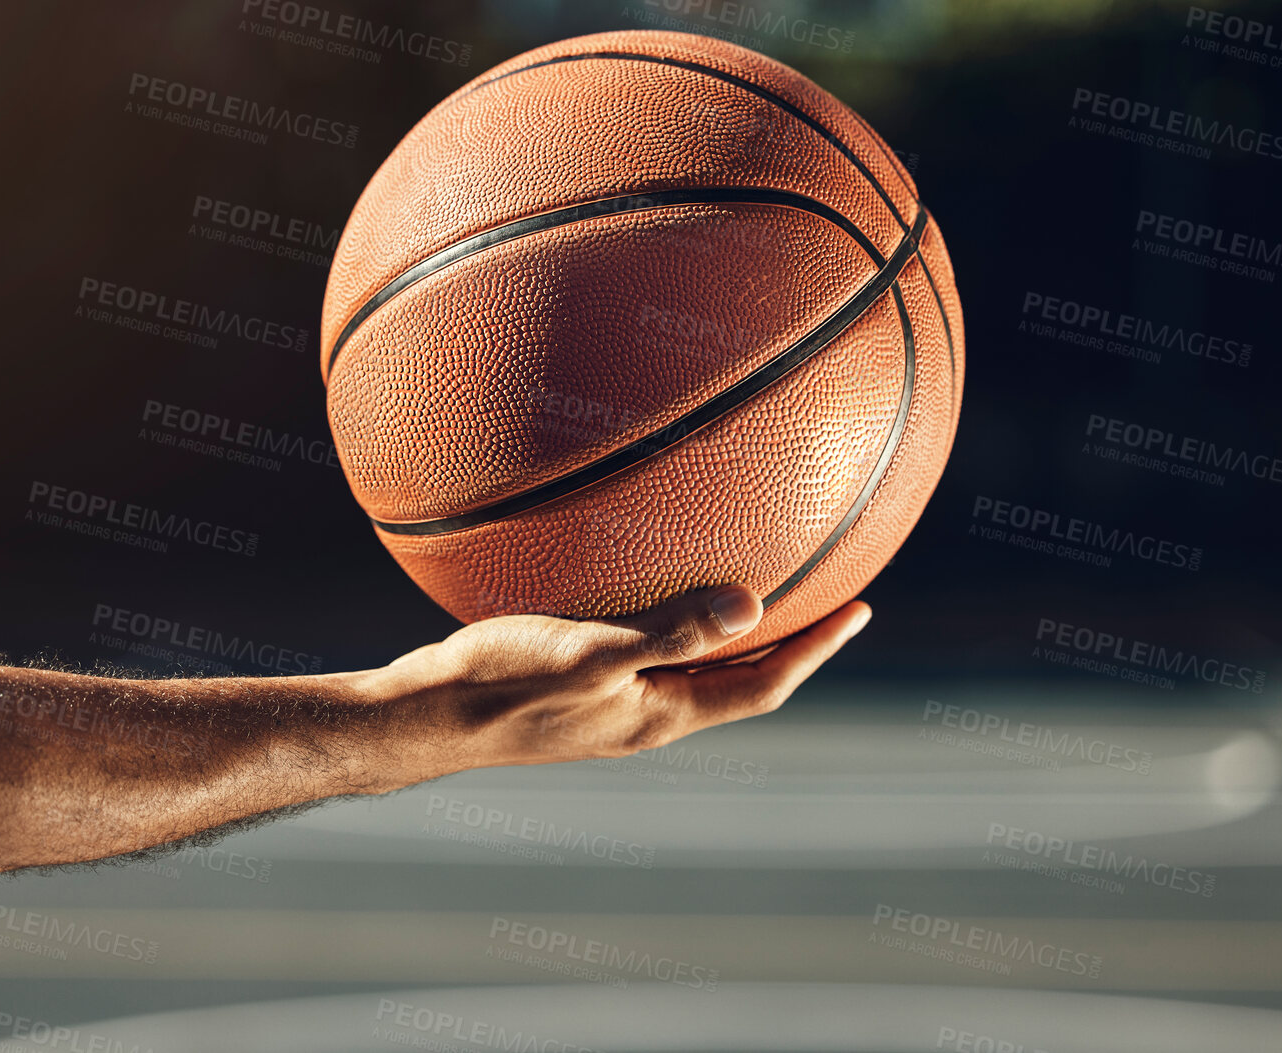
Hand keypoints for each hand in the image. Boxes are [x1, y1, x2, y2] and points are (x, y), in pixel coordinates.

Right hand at [369, 586, 869, 784]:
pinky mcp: (570, 681)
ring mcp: (607, 702)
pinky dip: (664, 610)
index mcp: (661, 715)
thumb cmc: (497, 683)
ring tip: (754, 577)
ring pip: (690, 664)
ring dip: (730, 629)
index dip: (817, 650)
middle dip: (788, 639)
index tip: (862, 609)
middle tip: (828, 592)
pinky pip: (640, 642)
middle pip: (737, 679)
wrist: (420, 718)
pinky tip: (638, 564)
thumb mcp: (587, 654)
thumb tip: (756, 606)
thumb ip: (669, 632)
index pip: (763, 686)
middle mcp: (644, 714)